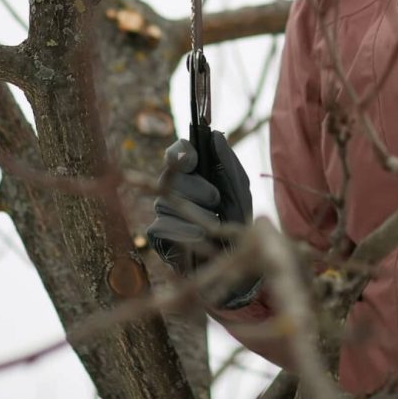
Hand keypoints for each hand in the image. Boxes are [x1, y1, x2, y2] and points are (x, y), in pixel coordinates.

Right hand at [146, 132, 259, 306]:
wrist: (237, 263)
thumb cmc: (237, 223)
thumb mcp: (239, 192)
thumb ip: (228, 165)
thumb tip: (215, 135)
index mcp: (193, 175)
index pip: (177, 154)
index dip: (180, 153)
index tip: (192, 159)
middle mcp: (174, 190)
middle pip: (168, 177)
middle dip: (194, 186)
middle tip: (215, 198)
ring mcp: (164, 212)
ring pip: (165, 202)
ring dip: (194, 211)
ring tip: (213, 222)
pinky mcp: (158, 236)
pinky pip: (162, 225)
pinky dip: (185, 230)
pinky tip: (200, 237)